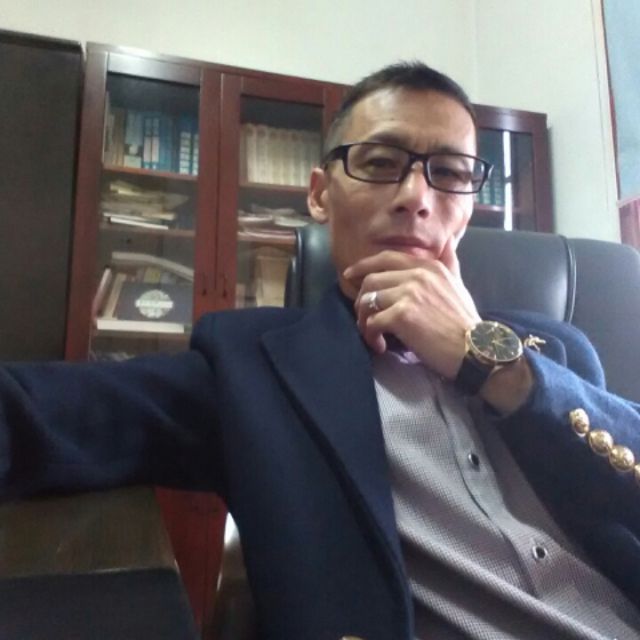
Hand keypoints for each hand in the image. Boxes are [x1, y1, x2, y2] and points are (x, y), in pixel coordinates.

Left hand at [343, 237, 480, 378]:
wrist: (476, 348)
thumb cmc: (465, 321)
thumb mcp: (458, 284)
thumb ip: (449, 262)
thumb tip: (448, 241)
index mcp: (428, 266)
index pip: (386, 258)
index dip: (364, 266)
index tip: (349, 275)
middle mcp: (417, 275)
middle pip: (371, 279)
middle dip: (361, 300)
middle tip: (364, 317)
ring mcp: (408, 294)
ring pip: (368, 300)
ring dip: (363, 320)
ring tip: (372, 334)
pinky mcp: (402, 315)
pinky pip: (372, 322)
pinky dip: (371, 335)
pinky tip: (380, 345)